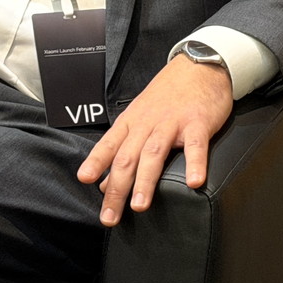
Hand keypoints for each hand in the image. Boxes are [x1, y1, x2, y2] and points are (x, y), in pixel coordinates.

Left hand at [77, 55, 232, 225]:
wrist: (198, 65)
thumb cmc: (168, 95)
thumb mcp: (140, 117)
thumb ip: (123, 149)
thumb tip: (104, 183)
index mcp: (131, 122)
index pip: (109, 144)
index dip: (96, 162)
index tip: (84, 180)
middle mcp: (147, 123)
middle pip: (127, 157)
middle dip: (116, 189)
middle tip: (110, 217)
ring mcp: (172, 122)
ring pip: (154, 153)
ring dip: (145, 180)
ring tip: (139, 205)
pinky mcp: (198, 122)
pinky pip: (195, 145)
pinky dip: (195, 164)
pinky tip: (194, 183)